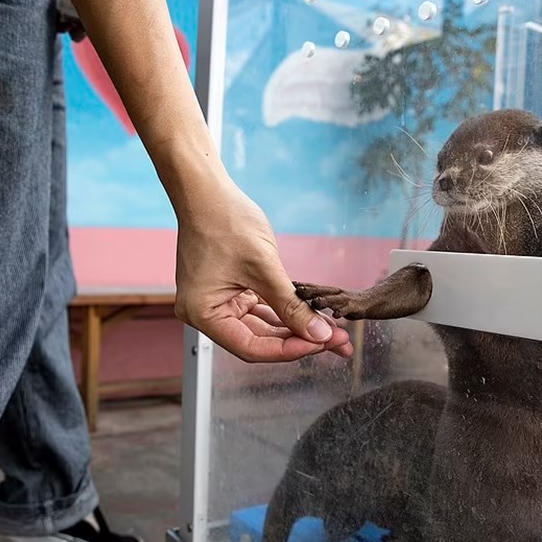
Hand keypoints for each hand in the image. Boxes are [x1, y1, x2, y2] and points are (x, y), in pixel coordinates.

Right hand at [174, 181, 352, 362]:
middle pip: (259, 341)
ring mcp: (218, 302)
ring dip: (296, 329)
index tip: (322, 343)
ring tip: (332, 330)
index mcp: (203, 314)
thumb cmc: (225, 222)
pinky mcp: (230, 291)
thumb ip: (292, 306)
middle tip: (337, 340)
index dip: (289, 350)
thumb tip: (320, 335)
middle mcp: (206, 314)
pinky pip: (260, 310)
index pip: (252, 348)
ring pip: (263, 327)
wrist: (207, 191)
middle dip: (299, 340)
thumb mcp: (264, 268)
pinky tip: (312, 316)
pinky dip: (285, 313)